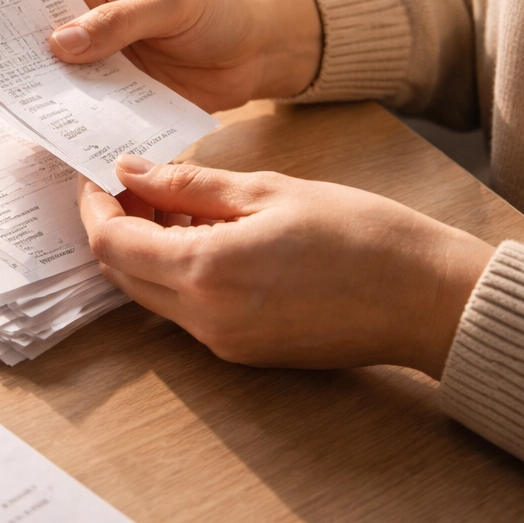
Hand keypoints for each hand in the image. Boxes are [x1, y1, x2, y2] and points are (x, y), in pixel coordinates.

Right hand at [47, 0, 320, 111]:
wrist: (259, 51)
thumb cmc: (217, 10)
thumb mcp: (169, 5)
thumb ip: (118, 22)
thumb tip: (62, 42)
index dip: (12, 15)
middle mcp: (90, 28)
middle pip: (43, 48)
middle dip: (24, 65)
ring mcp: (104, 67)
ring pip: (64, 85)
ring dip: (50, 100)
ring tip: (25, 117)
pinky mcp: (122, 101)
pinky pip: (93, 114)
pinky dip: (81, 125)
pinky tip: (66, 138)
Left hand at [80, 155, 494, 377]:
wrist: (429, 299)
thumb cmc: (361, 235)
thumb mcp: (268, 190)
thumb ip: (188, 184)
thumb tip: (130, 171)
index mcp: (206, 272)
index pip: (111, 243)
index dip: (94, 204)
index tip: (97, 172)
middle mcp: (205, 319)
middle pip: (122, 274)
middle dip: (116, 225)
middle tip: (136, 181)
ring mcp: (224, 343)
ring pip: (151, 294)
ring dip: (147, 249)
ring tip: (178, 200)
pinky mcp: (244, 352)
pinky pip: (186, 310)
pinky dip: (179, 271)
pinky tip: (208, 233)